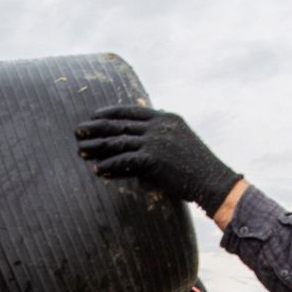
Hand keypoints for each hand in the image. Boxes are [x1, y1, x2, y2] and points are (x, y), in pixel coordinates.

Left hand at [76, 105, 241, 215]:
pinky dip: (110, 165)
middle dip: (97, 127)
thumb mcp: (179, 145)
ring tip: (81, 151)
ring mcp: (156, 141)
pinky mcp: (154, 159)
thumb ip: (159, 139)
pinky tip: (98, 170)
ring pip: (119, 141)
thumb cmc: (196, 168)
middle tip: (78, 132)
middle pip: (120, 124)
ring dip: (98, 146)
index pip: (131, 111)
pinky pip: (125, 160)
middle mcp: (159, 125)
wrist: (213, 181)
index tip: (94, 116)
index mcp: (166, 118)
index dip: (110, 113)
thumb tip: (137, 147)